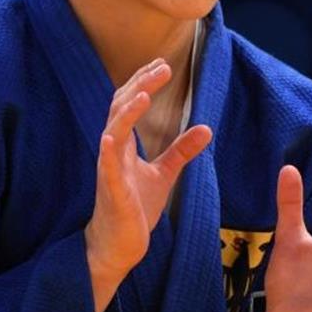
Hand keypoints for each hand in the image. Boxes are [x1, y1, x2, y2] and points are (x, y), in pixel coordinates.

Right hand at [84, 58, 212, 311]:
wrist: (118, 247)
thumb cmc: (134, 209)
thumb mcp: (164, 174)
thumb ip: (181, 150)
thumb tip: (206, 127)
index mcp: (124, 145)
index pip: (130, 104)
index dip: (144, 82)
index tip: (162, 64)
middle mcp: (113, 151)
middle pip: (121, 109)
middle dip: (140, 85)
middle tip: (161, 67)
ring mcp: (109, 170)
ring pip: (111, 132)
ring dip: (127, 111)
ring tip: (144, 92)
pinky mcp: (110, 191)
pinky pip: (105, 167)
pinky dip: (107, 149)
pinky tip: (110, 137)